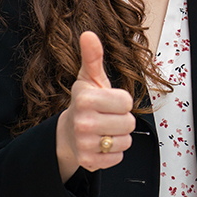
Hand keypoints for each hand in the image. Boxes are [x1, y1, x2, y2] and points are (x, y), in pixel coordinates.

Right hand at [56, 31, 136, 181]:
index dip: (123, 101)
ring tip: (105, 130)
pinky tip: (102, 144)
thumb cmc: (86, 102)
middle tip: (108, 117)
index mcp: (85, 99)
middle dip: (122, 120)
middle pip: (129, 123)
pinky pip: (118, 157)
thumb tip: (89, 34)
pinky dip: (114, 152)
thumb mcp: (89, 78)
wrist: (68, 132)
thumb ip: (93, 56)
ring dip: (119, 137)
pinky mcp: (88, 161)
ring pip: (125, 141)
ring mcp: (84, 144)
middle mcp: (82, 122)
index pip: (127, 102)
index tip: (110, 101)